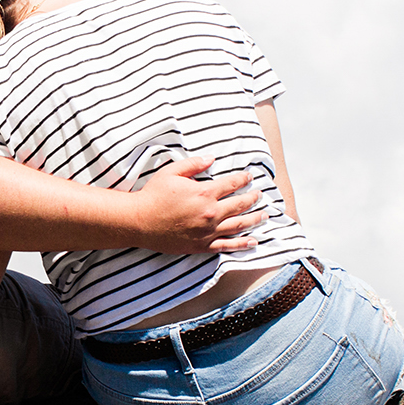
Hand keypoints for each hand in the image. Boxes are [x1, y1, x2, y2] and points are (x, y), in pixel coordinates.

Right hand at [133, 154, 264, 253]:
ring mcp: (208, 231)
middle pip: (240, 204)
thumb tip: (212, 159)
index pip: (232, 184)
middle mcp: (210, 213)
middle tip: (260, 195)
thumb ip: (193, 164)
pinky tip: (254, 242)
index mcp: (204, 193)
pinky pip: (227, 245)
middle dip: (253, 198)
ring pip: (239, 225)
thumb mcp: (171, 172)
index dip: (243, 179)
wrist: (138, 222)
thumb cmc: (153, 195)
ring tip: (265, 215)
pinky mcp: (202, 245)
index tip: (250, 176)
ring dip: (255, 219)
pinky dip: (243, 244)